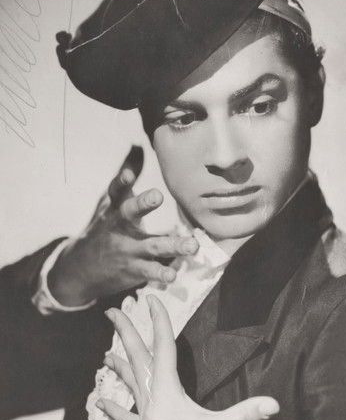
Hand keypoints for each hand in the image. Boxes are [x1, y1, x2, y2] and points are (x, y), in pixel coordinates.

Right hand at [48, 147, 197, 305]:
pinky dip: (162, 274)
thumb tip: (137, 144)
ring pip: (152, 246)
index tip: (128, 173)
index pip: (116, 190)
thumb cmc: (104, 227)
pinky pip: (150, 272)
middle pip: (130, 212)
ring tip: (192, 246)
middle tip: (157, 195)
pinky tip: (173, 275)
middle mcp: (120, 227)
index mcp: (115, 208)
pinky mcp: (134, 270)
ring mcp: (127, 249)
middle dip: (142, 203)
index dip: (121, 180)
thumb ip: (127, 175)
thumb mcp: (111, 201)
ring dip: (172, 245)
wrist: (80, 269)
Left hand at [98, 296, 279, 419]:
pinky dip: (113, 408)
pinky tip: (100, 403)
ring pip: (128, 382)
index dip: (159, 319)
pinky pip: (124, 417)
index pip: (163, 345)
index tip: (151, 298)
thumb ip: (245, 414)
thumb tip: (275, 404)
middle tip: (111, 312)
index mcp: (166, 387)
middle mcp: (150, 395)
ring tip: (105, 354)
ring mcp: (142, 413)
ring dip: (118, 366)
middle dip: (125, 332)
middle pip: (136, 356)